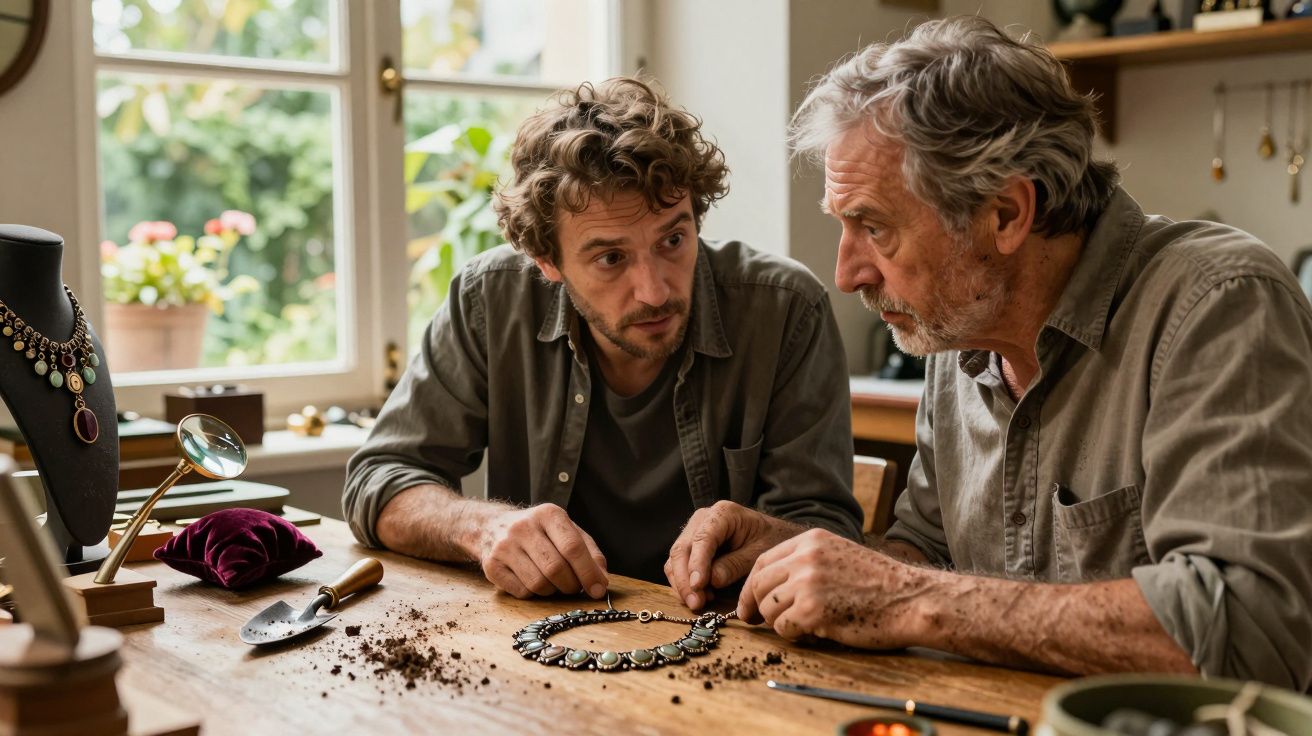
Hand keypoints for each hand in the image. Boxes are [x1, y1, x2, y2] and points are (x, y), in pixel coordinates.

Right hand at [474, 503, 608, 598]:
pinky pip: (522, 592)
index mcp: (548, 514)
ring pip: (539, 583)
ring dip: (552, 590)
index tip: (598, 589)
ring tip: (552, 581)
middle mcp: (523, 527)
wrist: (492, 526)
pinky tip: (532, 580)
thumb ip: (589, 551)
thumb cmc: (539, 532)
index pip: (572, 547)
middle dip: (571, 585)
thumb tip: (602, 580)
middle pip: (556, 568)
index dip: (588, 572)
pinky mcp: (491, 566)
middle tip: (574, 587)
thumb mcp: (566, 531)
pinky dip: (533, 593)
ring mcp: (504, 546)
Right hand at [664, 501, 800, 610]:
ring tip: (700, 602)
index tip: (698, 586)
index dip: (697, 564)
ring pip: (675, 559)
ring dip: (683, 584)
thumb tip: (712, 580)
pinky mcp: (692, 547)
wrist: (774, 536)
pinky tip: (701, 596)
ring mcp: (694, 531)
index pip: (702, 539)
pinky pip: (678, 565)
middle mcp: (703, 519)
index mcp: (722, 513)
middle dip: (685, 579)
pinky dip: (684, 583)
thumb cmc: (770, 541)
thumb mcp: (760, 553)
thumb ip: (736, 565)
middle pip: (681, 549)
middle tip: (696, 603)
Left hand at [736, 528, 927, 648]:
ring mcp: (808, 582)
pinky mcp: (814, 610)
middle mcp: (806, 557)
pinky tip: (814, 632)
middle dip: (756, 606)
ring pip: (769, 608)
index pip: (763, 560)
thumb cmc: (880, 584)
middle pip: (759, 584)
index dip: (751, 585)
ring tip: (802, 625)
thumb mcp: (839, 556)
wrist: (911, 598)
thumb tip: (771, 586)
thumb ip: (807, 563)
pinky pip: (784, 627)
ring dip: (779, 623)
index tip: (750, 603)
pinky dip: (794, 635)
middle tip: (759, 621)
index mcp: (811, 540)